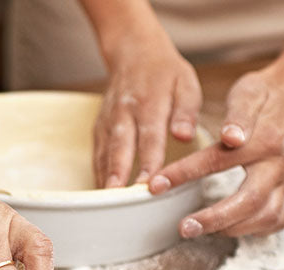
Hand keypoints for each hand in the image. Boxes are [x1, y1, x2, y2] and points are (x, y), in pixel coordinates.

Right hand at [85, 2, 201, 188]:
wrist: (133, 52)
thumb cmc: (166, 73)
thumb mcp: (186, 83)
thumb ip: (186, 111)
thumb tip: (185, 135)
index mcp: (150, 102)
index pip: (150, 136)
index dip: (148, 161)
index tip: (149, 183)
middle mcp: (125, 112)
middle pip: (120, 146)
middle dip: (118, 173)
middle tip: (118, 198)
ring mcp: (108, 120)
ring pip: (104, 152)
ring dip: (105, 177)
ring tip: (105, 203)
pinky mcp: (99, 127)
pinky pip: (97, 152)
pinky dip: (98, 172)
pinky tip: (101, 193)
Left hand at [150, 60, 283, 237]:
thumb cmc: (264, 95)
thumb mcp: (248, 94)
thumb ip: (238, 116)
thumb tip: (231, 136)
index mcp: (265, 140)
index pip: (218, 161)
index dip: (184, 174)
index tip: (156, 185)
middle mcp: (278, 165)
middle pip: (250, 201)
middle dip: (214, 219)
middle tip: (184, 227)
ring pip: (266, 218)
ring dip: (232, 229)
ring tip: (200, 229)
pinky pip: (276, 220)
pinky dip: (253, 230)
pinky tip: (228, 227)